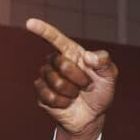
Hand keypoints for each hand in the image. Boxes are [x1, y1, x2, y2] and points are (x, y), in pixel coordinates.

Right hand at [27, 18, 117, 139]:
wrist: (92, 116)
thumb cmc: (100, 92)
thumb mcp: (109, 76)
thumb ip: (104, 62)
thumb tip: (88, 56)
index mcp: (72, 53)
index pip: (55, 38)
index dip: (43, 30)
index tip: (30, 23)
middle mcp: (56, 62)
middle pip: (60, 63)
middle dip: (78, 78)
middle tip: (86, 85)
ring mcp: (47, 77)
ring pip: (55, 81)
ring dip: (71, 91)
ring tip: (76, 94)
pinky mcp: (41, 94)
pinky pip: (49, 96)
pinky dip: (63, 102)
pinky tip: (67, 103)